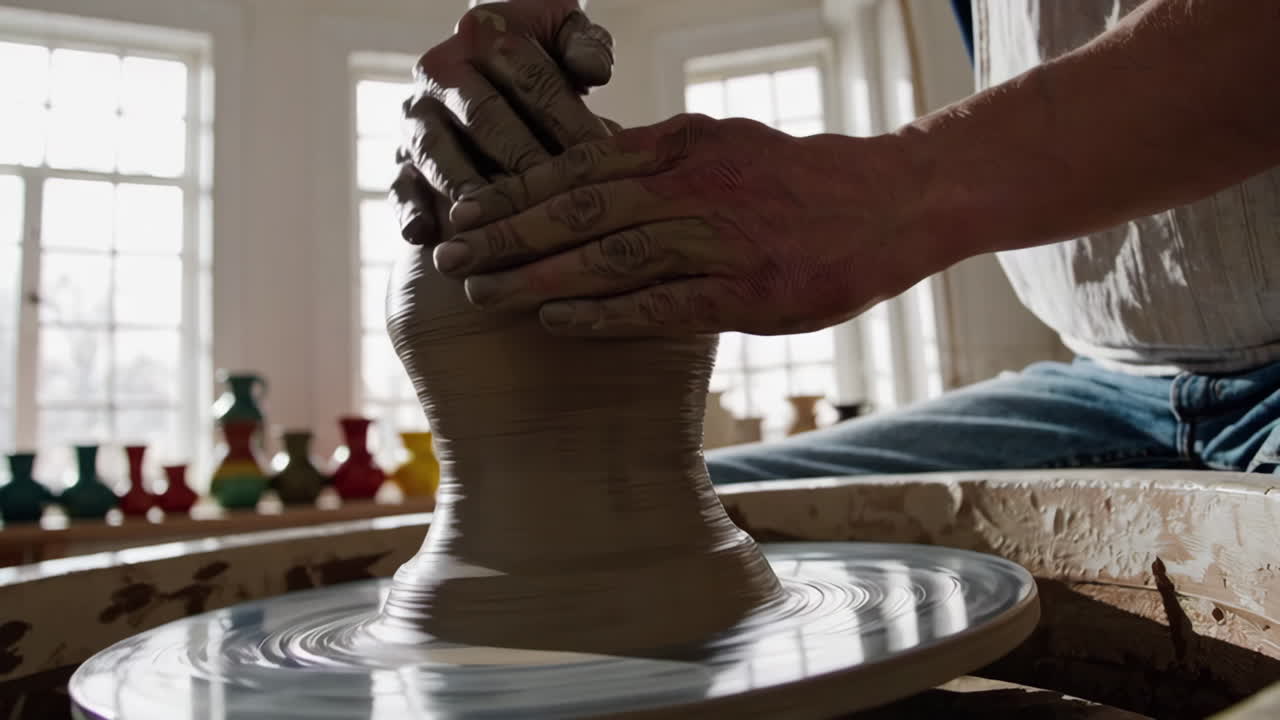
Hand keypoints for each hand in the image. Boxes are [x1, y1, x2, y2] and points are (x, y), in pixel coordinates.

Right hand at [391, 0, 614, 245]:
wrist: (488, 70)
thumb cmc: (542, 58)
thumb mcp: (562, 36)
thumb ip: (583, 44)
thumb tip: (594, 72)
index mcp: (482, 34)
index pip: (530, 79)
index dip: (569, 118)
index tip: (602, 157)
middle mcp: (440, 72)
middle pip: (486, 118)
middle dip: (526, 161)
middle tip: (561, 201)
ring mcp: (415, 117)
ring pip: (439, 154)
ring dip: (470, 190)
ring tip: (501, 225)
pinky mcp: (400, 157)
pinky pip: (399, 185)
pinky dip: (410, 210)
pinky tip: (425, 235)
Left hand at [429, 114, 945, 336]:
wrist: (895, 201)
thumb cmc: (801, 183)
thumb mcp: (725, 149)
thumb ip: (660, 166)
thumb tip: (590, 183)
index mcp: (682, 144)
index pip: (578, 164)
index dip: (512, 188)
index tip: (460, 208)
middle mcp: (694, 182)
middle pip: (579, 205)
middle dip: (505, 231)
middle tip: (447, 254)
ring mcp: (723, 235)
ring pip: (611, 252)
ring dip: (538, 272)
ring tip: (482, 292)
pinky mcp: (750, 289)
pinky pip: (664, 302)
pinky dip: (606, 312)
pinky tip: (556, 320)